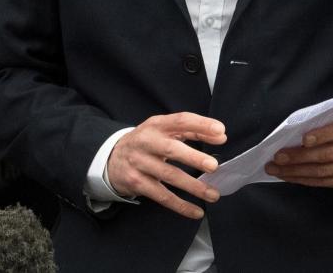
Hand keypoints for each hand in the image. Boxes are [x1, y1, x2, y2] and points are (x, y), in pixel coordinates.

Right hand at [106, 113, 227, 218]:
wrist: (111, 158)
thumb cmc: (148, 143)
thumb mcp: (165, 131)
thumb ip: (193, 131)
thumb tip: (221, 137)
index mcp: (157, 125)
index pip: (180, 121)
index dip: (201, 125)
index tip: (220, 132)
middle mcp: (146, 142)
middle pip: (171, 149)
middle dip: (193, 157)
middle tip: (214, 166)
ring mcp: (139, 163)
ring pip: (168, 175)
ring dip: (193, 186)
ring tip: (213, 194)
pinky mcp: (136, 183)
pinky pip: (161, 196)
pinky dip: (180, 205)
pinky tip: (196, 211)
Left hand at [265, 112, 332, 187]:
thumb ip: (320, 121)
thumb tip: (291, 133)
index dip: (323, 135)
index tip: (303, 139)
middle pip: (329, 154)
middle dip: (300, 157)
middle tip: (277, 158)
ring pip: (324, 171)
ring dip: (296, 171)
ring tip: (275, 169)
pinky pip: (324, 182)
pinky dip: (303, 179)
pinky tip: (287, 176)